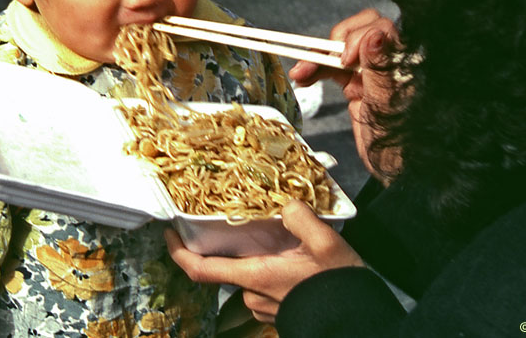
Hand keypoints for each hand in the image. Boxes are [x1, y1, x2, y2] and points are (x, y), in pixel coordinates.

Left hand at [166, 200, 363, 323]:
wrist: (357, 320)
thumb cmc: (337, 284)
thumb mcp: (326, 243)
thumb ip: (301, 218)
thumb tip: (286, 204)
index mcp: (255, 275)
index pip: (201, 269)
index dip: (178, 252)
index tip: (169, 232)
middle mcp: (252, 293)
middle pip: (228, 265)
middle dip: (232, 244)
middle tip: (244, 219)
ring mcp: (263, 306)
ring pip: (248, 273)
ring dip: (256, 256)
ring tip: (278, 235)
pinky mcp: (276, 310)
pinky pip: (263, 283)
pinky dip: (268, 267)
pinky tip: (291, 256)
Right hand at [289, 9, 399, 175]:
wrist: (395, 172)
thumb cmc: (399, 146)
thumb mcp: (387, 107)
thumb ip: (380, 69)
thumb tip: (374, 35)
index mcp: (401, 62)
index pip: (380, 28)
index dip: (358, 36)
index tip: (345, 60)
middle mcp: (386, 62)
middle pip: (357, 32)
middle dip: (333, 43)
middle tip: (320, 60)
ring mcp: (370, 72)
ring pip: (339, 50)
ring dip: (317, 57)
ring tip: (299, 73)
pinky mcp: (356, 84)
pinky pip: (332, 68)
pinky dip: (316, 70)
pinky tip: (303, 78)